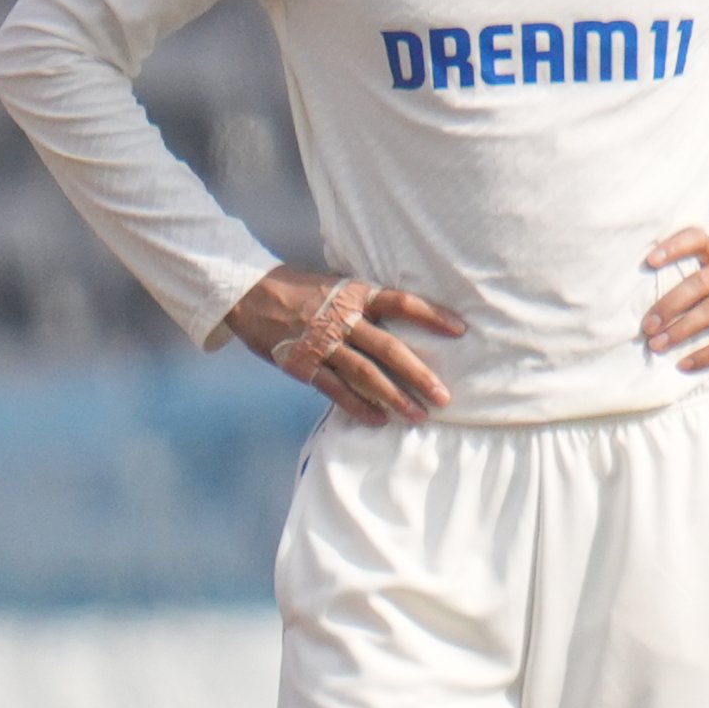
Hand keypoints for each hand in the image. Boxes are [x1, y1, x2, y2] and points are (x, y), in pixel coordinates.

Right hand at [226, 263, 463, 424]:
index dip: (432, 315)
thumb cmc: (301, 290)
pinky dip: (358, 406)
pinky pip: (335, 390)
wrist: (248, 292)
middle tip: (445, 397)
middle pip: (388, 348)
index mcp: (353, 294)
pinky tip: (379, 420)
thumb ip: (366, 303)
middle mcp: (341, 319)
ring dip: (394, 397)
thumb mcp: (336, 287)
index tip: (460, 329)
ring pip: (365, 374)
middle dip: (419, 374)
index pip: (401, 302)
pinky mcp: (302, 364)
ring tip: (419, 416)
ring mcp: (321, 343)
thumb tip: (407, 320)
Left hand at [641, 228, 708, 373]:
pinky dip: (704, 354)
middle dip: (670, 304)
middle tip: (647, 326)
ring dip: (681, 330)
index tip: (649, 261)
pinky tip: (684, 364)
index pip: (700, 239)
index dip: (675, 246)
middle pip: (701, 282)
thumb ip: (698, 278)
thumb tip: (644, 296)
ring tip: (657, 345)